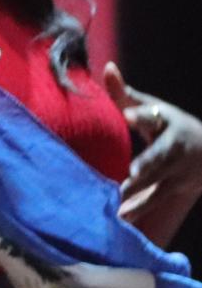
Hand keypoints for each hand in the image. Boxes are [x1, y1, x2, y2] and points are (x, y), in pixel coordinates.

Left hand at [104, 63, 201, 208]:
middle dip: (144, 165)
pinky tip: (122, 220)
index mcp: (169, 123)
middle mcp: (177, 150)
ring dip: (139, 196)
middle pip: (158, 157)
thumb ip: (126, 94)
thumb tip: (107, 67)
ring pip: (158, 185)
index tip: (128, 115)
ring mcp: (180, 173)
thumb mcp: (155, 108)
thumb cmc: (173, 127)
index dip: (142, 115)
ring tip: (118, 207)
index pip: (154, 117)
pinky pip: (157, 200)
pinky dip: (141, 210)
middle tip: (129, 173)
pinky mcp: (176, 191)